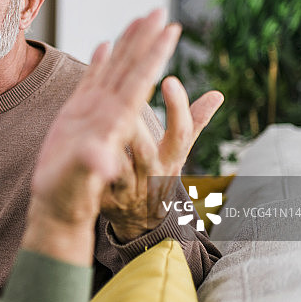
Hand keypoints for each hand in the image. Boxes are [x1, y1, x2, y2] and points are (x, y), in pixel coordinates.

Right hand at [21, 9, 182, 264]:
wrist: (59, 207)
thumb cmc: (69, 198)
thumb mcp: (82, 183)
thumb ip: (93, 167)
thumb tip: (107, 163)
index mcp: (115, 123)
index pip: (140, 82)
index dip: (155, 56)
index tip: (171, 32)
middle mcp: (109, 113)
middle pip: (134, 69)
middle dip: (147, 41)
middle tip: (162, 11)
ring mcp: (95, 112)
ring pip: (115, 70)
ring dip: (128, 44)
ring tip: (140, 18)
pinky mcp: (78, 115)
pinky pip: (92, 81)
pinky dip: (99, 62)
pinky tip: (106, 44)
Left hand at [102, 77, 223, 241]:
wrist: (140, 221)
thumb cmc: (158, 175)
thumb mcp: (176, 153)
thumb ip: (193, 123)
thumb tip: (217, 94)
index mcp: (170, 160)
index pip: (180, 134)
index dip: (177, 108)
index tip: (169, 79)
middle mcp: (152, 175)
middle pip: (145, 150)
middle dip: (136, 127)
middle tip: (125, 101)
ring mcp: (129, 189)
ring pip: (121, 169)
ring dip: (111, 148)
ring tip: (102, 123)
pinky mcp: (107, 200)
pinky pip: (99, 183)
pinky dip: (92, 167)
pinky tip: (83, 148)